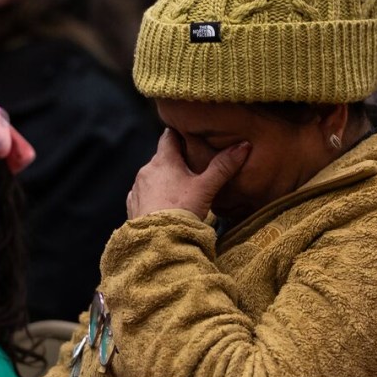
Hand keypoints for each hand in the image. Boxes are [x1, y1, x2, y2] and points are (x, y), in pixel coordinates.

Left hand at [126, 129, 249, 220]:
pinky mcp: (133, 205)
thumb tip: (244, 145)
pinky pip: (144, 194)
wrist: (158, 241)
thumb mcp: (206, 187)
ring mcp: (137, 188)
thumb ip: (223, 166)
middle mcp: (146, 170)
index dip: (180, 135)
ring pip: (153, 176)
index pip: (169, 136)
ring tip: (180, 188)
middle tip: (192, 165)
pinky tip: (164, 205)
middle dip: (175, 159)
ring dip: (164, 179)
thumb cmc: (182, 210)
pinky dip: (154, 196)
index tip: (190, 136)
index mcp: (163, 160)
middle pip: (162, 157)